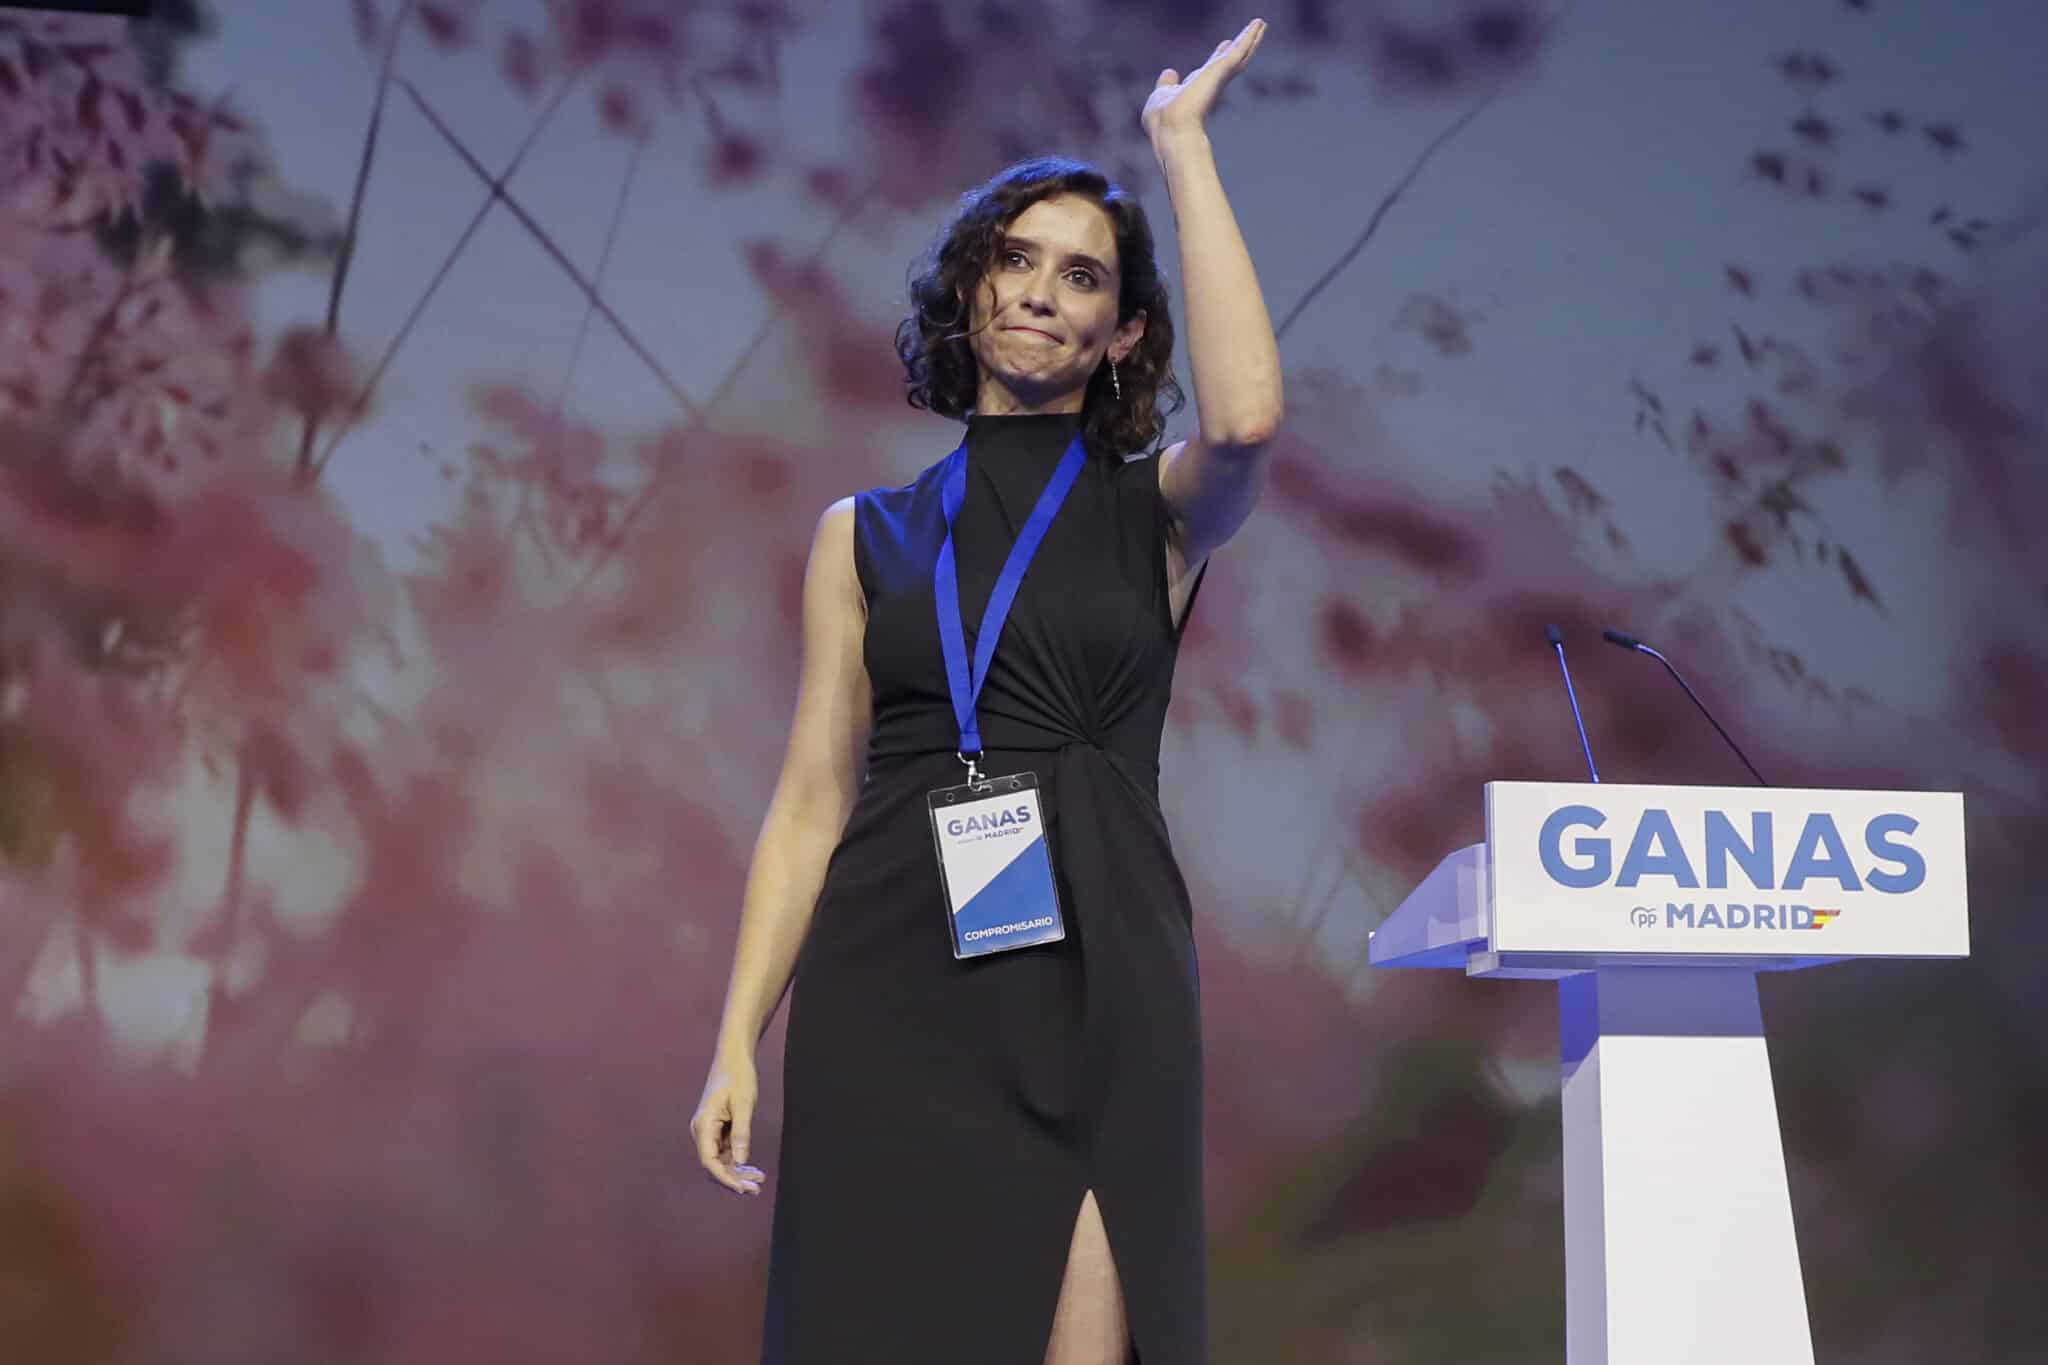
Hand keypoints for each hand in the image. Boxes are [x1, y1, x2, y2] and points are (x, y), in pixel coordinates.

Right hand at [691, 1047, 765, 1195]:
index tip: (743, 1188)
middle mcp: (702, 1130)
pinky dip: (738, 1160)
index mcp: (703, 1124)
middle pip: (714, 1164)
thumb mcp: (744, 1105)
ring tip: (759, 1181)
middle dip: (734, 1178)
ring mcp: (709, 1130)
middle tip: (756, 1189)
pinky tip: (753, 1169)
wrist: (734, 1056)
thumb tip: (739, 1162)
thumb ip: (741, 1134)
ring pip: (721, 1159)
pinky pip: (725, 1151)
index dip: (725, 1178)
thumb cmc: (738, 1076)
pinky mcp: (717, 1129)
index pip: (710, 1161)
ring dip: (738, 1172)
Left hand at [1142, 17, 1267, 142]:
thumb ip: (1167, 84)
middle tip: (1253, 32)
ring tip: (1261, 24)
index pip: (1212, 70)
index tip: (1226, 44)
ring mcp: (1219, 76)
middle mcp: (1212, 83)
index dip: (1219, 56)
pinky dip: (1249, 37)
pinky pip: (1239, 50)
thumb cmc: (1163, 119)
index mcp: (1198, 89)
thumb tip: (1170, 72)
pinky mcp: (1222, 69)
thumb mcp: (1162, 95)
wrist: (1173, 127)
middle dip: (1241, 47)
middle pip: (1231, 61)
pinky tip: (1258, 25)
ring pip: (1240, 54)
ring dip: (1251, 38)